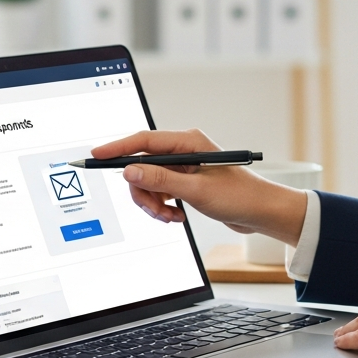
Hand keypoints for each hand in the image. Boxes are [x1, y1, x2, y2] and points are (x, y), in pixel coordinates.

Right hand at [90, 129, 306, 244]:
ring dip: (154, 204)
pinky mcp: (184, 183)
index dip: (118, 148)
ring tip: (171, 216)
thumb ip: (161, 180)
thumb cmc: (239, 196)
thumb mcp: (196, 190)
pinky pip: (159, 193)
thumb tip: (130, 170)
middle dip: (144, 192)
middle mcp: (184, 151)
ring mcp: (183, 167)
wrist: (260, 213)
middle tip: (156, 210)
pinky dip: (163, 207)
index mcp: (188, 142)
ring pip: (148, 183)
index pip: (144, 141)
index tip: (96, 155)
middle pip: (142, 166)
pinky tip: (178, 215)